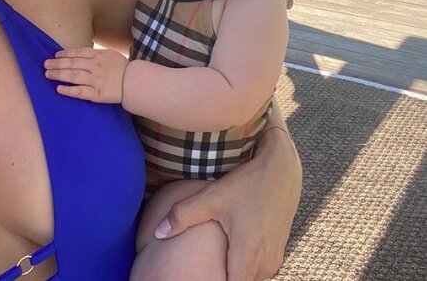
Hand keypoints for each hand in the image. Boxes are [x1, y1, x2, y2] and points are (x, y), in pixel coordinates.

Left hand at [44, 48, 127, 103]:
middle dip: (57, 64)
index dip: (65, 54)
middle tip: (45, 64)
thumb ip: (96, 54)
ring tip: (47, 74)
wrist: (135, 83)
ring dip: (58, 75)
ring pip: (73, 76)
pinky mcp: (96, 94)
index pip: (78, 53)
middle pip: (72, 63)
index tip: (55, 55)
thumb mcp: (110, 55)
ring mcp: (95, 80)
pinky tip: (58, 89)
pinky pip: (79, 92)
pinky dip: (68, 90)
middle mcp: (95, 67)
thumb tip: (80, 55)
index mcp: (99, 56)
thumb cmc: (123, 68)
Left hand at [154, 120, 300, 280]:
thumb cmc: (248, 182)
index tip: (198, 275)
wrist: (282, 169)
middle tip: (201, 268)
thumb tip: (158, 233)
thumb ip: (183, 215)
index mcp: (248, 255)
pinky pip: (257, 271)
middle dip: (220, 278)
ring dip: (232, 274)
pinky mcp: (278, 252)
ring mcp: (274, 259)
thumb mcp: (213, 196)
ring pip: (249, 279)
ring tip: (213, 262)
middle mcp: (265, 264)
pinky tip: (229, 253)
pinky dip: (243, 266)